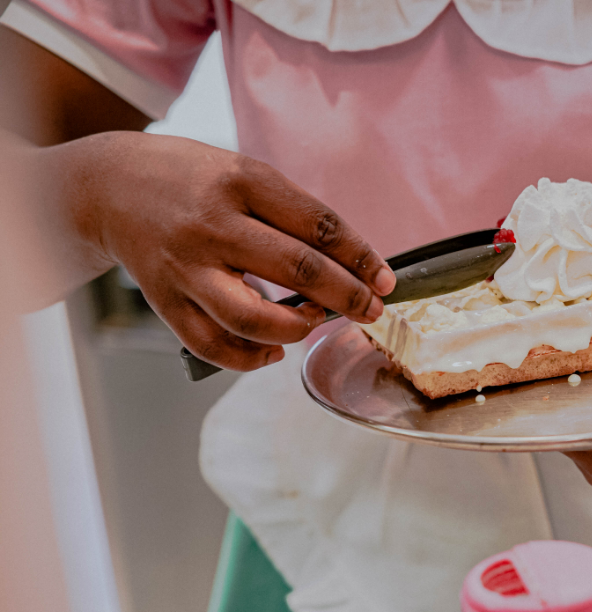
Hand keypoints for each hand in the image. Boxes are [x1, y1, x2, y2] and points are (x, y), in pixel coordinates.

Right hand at [43, 132, 394, 369]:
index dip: (361, 258)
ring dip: (298, 330)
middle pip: (298, 269)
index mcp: (241, 181)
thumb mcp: (243, 173)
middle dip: (347, 297)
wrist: (108, 187)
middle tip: (371, 310)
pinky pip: (214, 347)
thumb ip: (291, 215)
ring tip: (314, 321)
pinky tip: (275, 352)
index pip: (318, 226)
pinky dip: (252, 359)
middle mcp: (213, 224)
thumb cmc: (190, 181)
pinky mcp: (166, 302)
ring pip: (254, 319)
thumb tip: (349, 266)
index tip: (385, 280)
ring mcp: (187, 267)